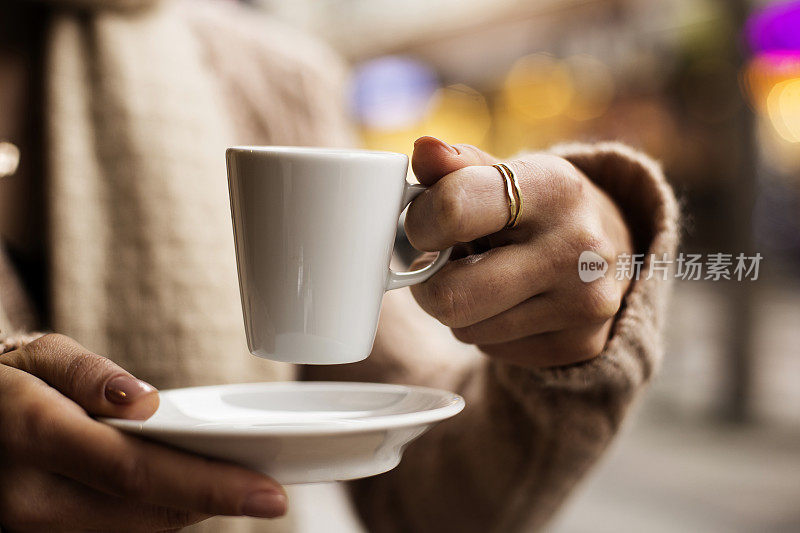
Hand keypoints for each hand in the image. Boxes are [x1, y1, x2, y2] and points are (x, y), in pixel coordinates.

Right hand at [0, 334, 286, 531]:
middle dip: (217, 502)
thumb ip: (88, 374)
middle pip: (149, 512)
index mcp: (35, 436)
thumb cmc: (6, 384)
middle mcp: (31, 499)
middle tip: (270, 491)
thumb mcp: (40, 357)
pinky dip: (160, 514)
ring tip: (237, 485)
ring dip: (192, 508)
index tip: (271, 494)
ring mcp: (33, 529)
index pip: (138, 471)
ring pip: (139, 529)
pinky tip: (187, 491)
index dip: (212, 486)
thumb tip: (143, 400)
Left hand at [404, 137, 633, 367]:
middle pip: (449, 296)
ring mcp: (584, 303)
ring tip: (488, 277)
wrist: (608, 245)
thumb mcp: (502, 172)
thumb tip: (423, 150)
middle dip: (428, 283)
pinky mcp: (580, 345)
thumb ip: (455, 165)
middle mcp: (578, 248)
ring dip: (460, 307)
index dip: (419, 223)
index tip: (422, 225)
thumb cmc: (534, 205)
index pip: (452, 210)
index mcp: (553, 188)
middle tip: (440, 264)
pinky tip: (512, 302)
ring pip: (464, 329)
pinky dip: (487, 328)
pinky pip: (491, 349)